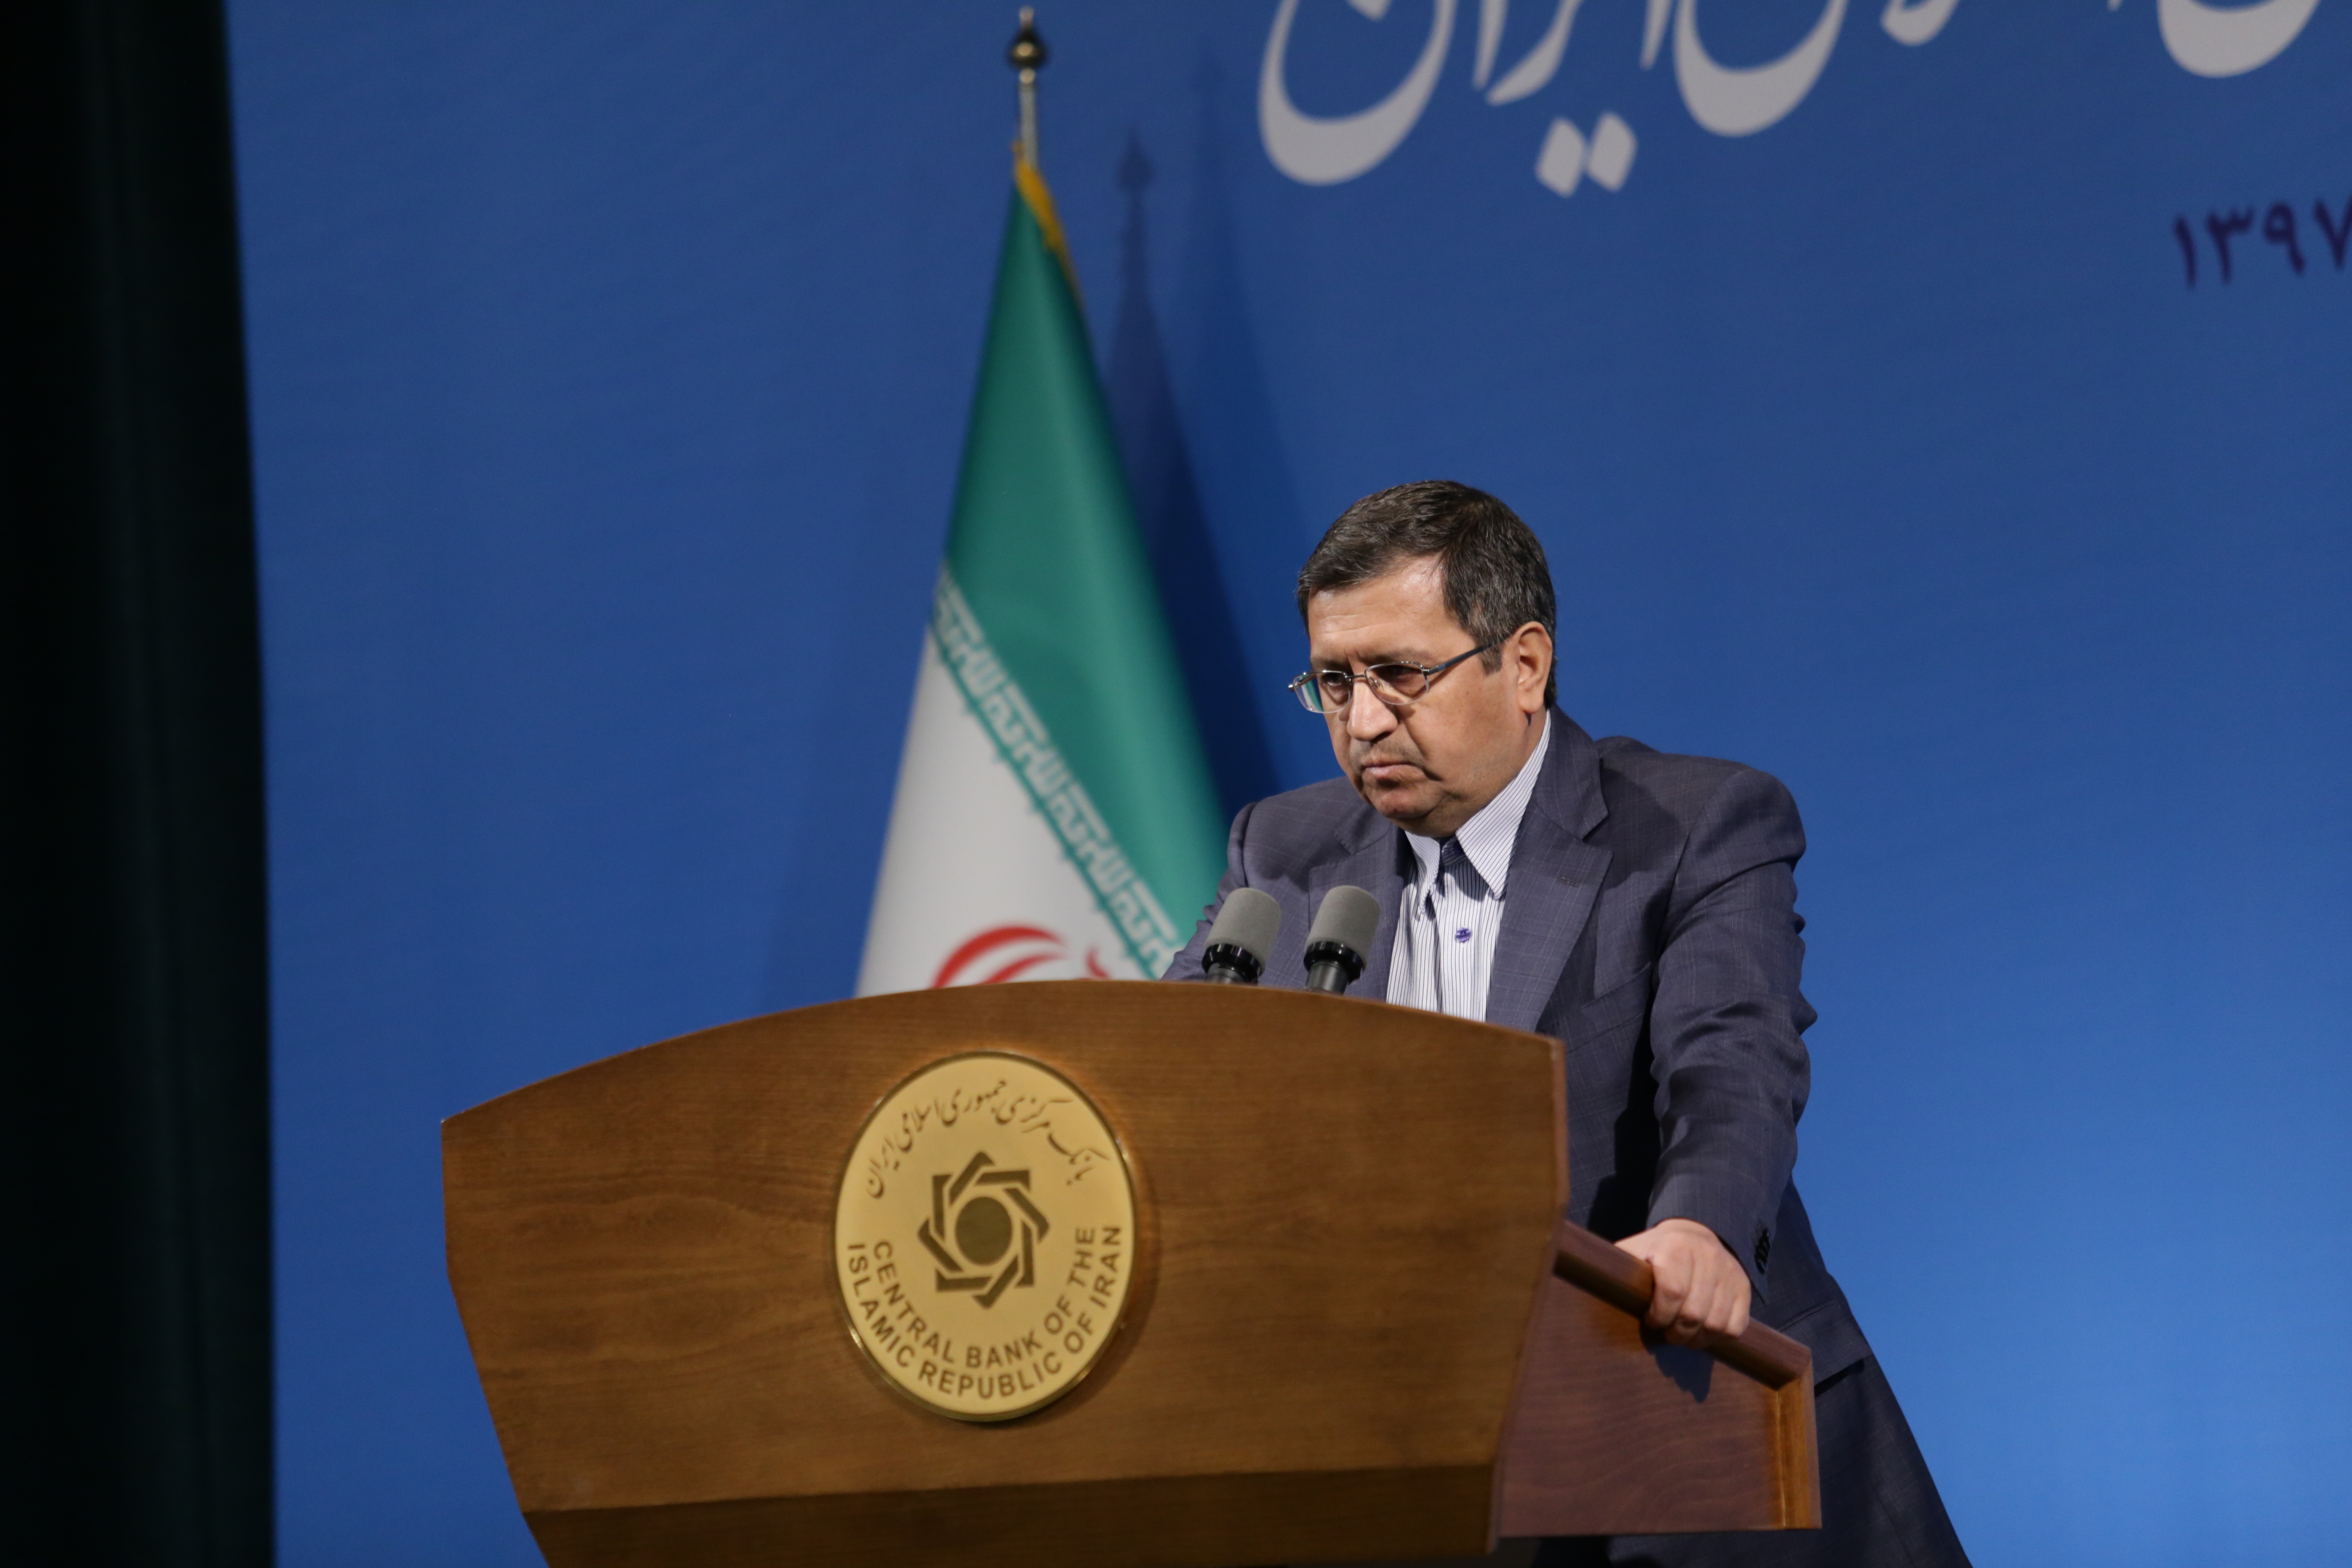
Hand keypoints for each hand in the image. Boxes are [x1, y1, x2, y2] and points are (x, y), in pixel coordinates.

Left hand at [1616, 1218, 1750, 1346]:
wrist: (1695, 1234)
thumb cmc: (1655, 1252)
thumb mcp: (1633, 1252)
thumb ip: (1616, 1270)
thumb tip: (1594, 1289)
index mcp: (1675, 1246)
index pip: (1672, 1291)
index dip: (1659, 1315)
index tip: (1650, 1320)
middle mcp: (1708, 1256)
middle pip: (1694, 1313)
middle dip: (1676, 1333)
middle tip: (1666, 1334)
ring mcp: (1730, 1272)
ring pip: (1716, 1324)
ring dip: (1696, 1340)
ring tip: (1682, 1336)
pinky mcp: (1744, 1288)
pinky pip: (1736, 1327)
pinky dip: (1718, 1338)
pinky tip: (1702, 1333)